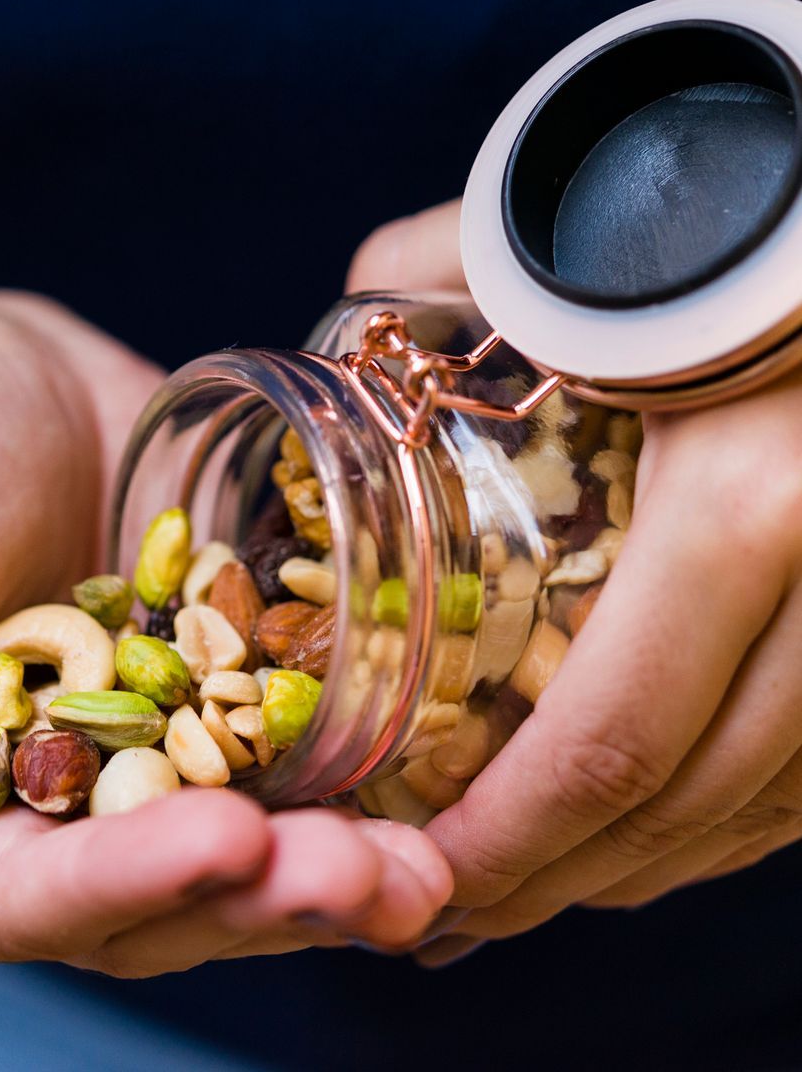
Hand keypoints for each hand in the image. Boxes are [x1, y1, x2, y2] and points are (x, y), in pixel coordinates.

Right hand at [0, 291, 451, 975]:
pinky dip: (369, 769)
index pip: (52, 895)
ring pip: (261, 836)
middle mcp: (84, 804)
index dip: (138, 883)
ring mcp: (173, 744)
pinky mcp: (239, 678)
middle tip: (382, 882)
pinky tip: (441, 781)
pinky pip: (305, 740)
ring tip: (428, 864)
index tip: (229, 844)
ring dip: (344, 859)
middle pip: (181, 891)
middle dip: (279, 894)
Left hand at [350, 200, 801, 964]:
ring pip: (759, 808)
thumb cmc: (754, 205)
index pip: (609, 740)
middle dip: (552, 880)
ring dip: (633, 866)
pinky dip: (721, 819)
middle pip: (683, 803)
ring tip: (528, 886)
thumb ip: (446, 269)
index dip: (508, 842)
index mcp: (747, 508)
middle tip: (444, 908)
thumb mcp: (595, 247)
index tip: (416, 878)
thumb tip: (355, 305)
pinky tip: (647, 828)